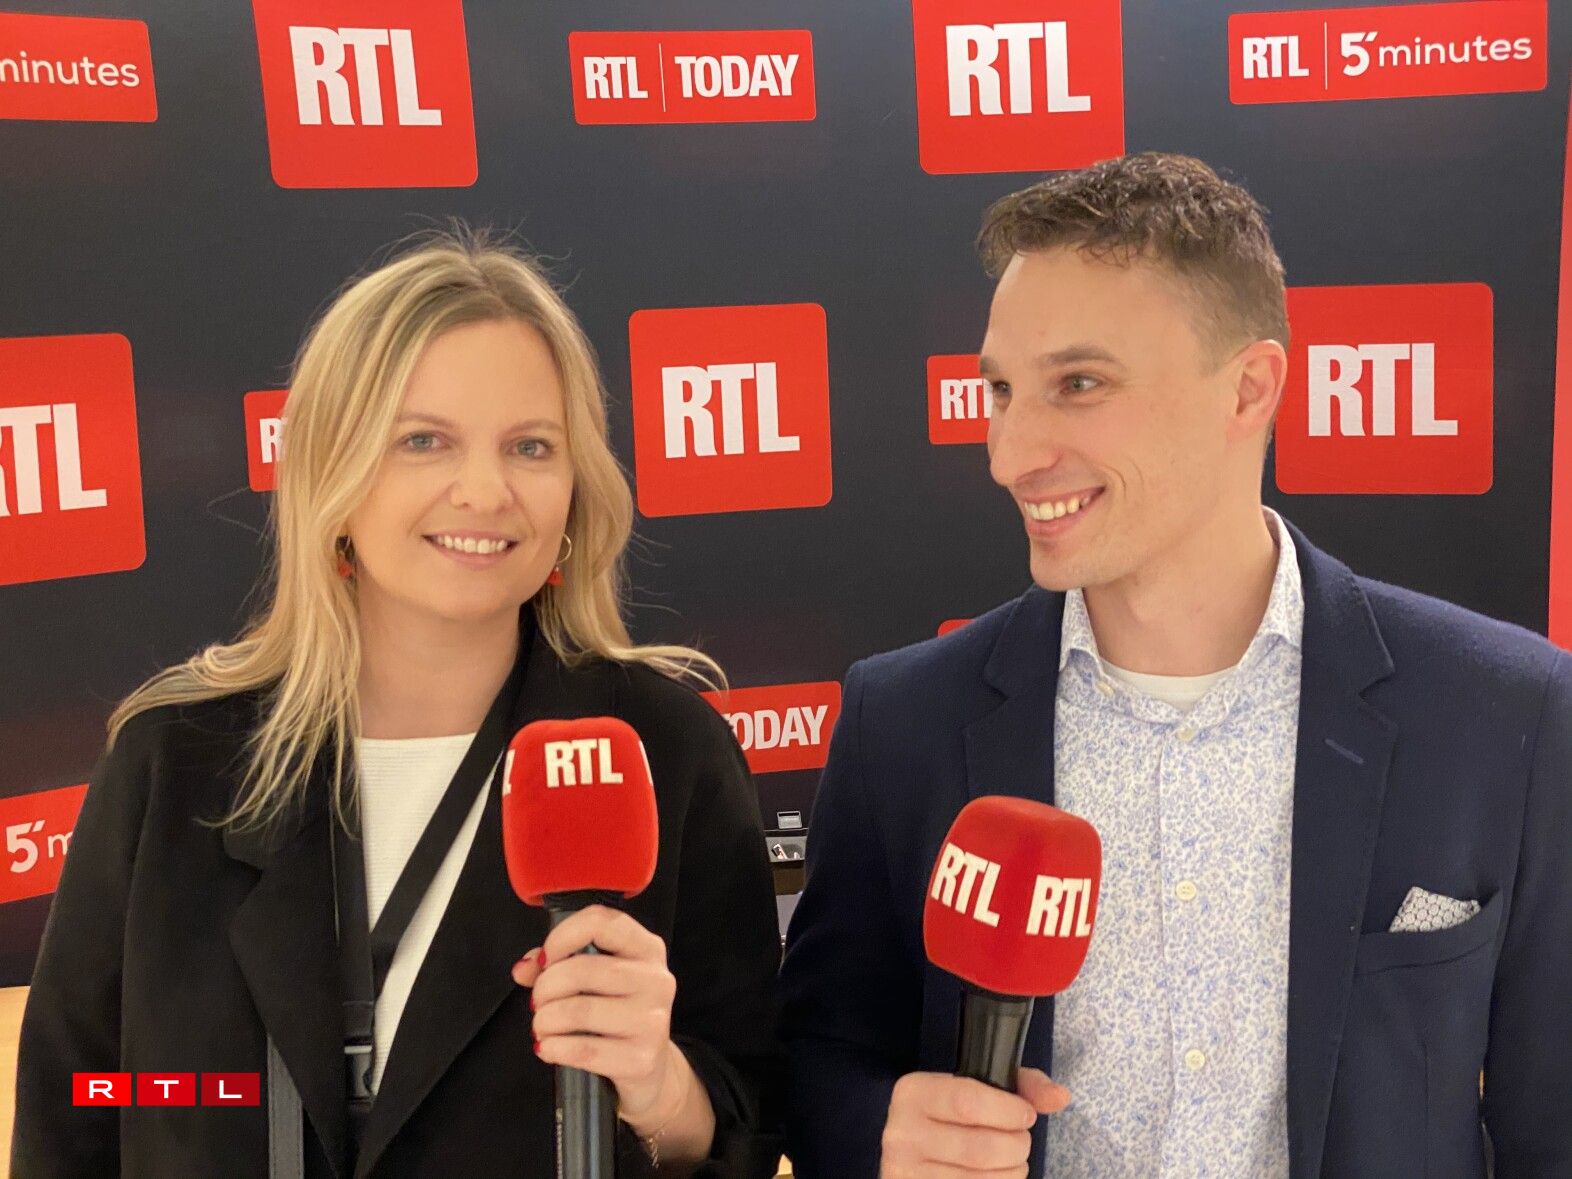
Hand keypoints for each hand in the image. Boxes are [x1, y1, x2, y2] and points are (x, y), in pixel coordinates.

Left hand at [511, 904, 684, 1125]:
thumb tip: (524, 969)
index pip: (601, 922)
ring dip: (545, 1020)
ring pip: (578, 1011)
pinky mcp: (640, 1058)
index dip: (562, 936)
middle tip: (538, 1001)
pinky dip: (553, 1048)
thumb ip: (556, 964)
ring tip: (542, 1026)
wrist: (649, 1068)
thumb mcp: (596, 980)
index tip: (545, 959)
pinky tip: (548, 1047)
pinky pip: (582, 1050)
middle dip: (546, 987)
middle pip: (582, 969)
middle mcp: (656, 980)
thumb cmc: (616, 1015)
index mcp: (646, 949)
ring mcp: (651, 1020)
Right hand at [879, 1069, 1070, 1178]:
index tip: (1025, 1115)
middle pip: (979, 1148)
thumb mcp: (975, 1086)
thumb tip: (1060, 1097)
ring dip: (1011, 1172)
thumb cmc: (949, 1112)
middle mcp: (902, 1133)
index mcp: (913, 1092)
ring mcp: (906, 1171)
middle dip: (1016, 1146)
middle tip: (1020, 1141)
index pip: (967, 1102)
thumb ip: (1020, 1085)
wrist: (911, 1143)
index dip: (1008, 1112)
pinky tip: (996, 1176)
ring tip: (1011, 1161)